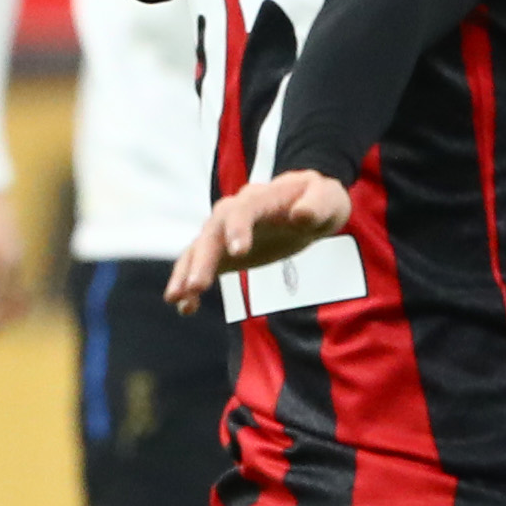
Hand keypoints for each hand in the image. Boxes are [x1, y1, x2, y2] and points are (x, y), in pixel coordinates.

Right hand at [166, 170, 351, 311]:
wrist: (309, 205)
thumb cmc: (320, 200)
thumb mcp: (328, 198)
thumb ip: (317, 205)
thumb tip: (301, 215)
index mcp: (261, 197)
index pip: (244, 209)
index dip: (238, 229)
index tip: (238, 254)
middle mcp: (235, 211)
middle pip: (212, 231)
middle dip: (203, 258)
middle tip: (196, 286)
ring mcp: (225, 231)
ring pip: (199, 248)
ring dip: (186, 272)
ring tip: (176, 298)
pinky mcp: (223, 250)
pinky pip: (200, 265)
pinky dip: (190, 284)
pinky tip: (185, 308)